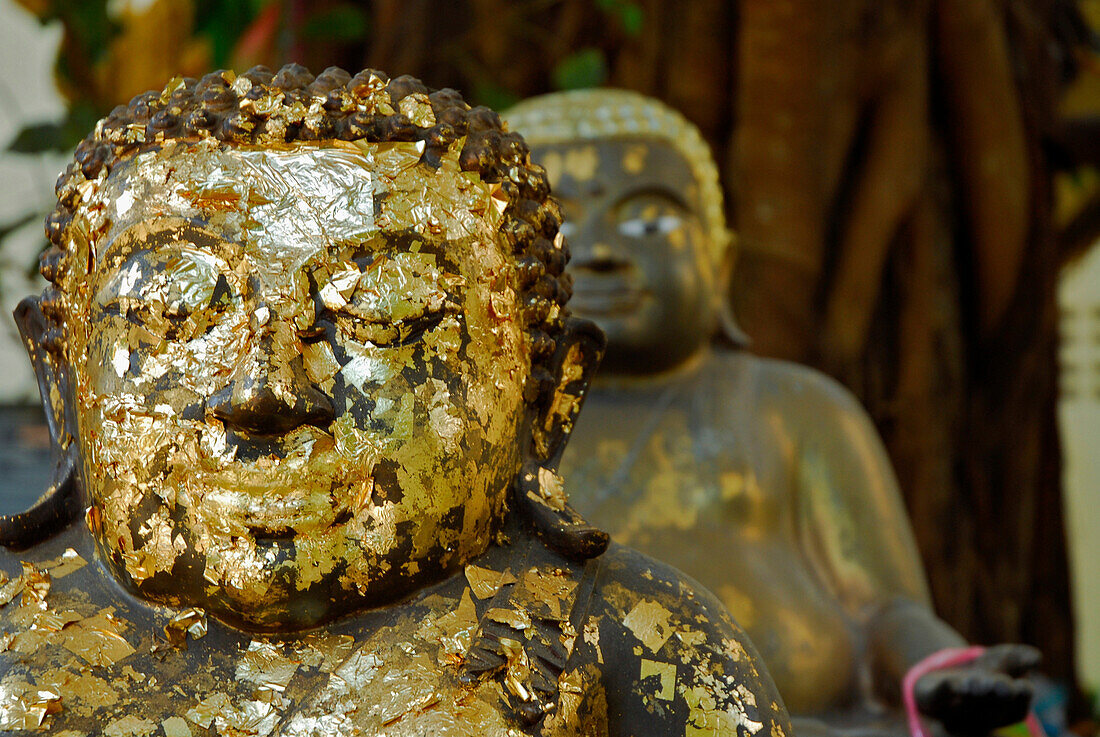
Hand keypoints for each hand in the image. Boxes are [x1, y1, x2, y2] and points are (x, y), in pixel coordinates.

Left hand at [914, 644, 1040, 735]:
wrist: (941, 674)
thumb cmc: (983, 671)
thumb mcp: (1002, 659)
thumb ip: (1018, 658)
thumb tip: (1037, 657)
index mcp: (1004, 711)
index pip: (1017, 708)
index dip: (1020, 697)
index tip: (1024, 686)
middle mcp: (980, 717)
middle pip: (992, 709)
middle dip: (996, 696)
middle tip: (1002, 685)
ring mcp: (953, 712)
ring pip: (966, 707)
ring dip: (972, 694)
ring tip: (976, 682)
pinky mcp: (930, 700)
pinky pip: (937, 698)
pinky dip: (946, 691)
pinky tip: (953, 682)